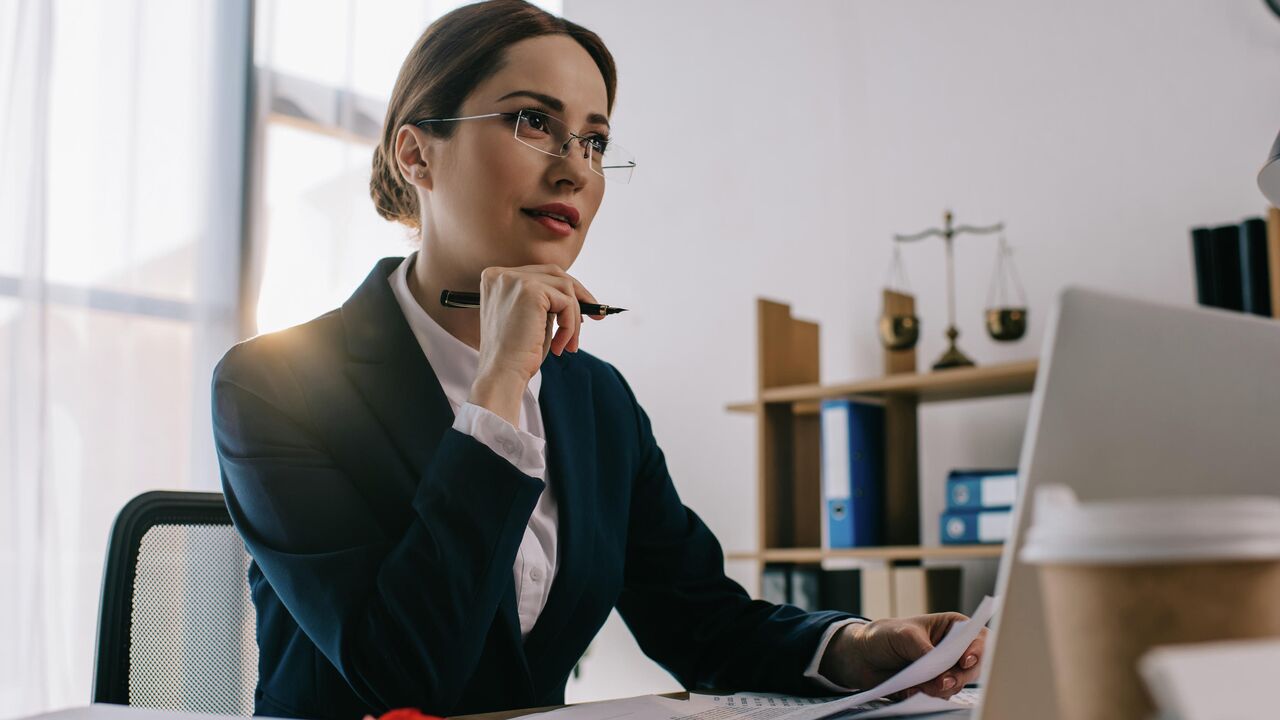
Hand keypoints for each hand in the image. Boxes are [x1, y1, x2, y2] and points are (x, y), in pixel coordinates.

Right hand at [468, 265, 601, 423]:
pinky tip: (561, 346)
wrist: (502, 375)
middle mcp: (501, 275)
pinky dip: (570, 326)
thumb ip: (544, 300)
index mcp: (495, 279)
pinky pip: (566, 302)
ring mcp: (514, 280)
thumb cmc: (515, 355)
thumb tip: (579, 294)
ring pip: (564, 287)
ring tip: (569, 344)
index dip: (564, 291)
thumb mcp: (528, 318)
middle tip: (596, 316)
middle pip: (554, 273)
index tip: (582, 309)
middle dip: (579, 295)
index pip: (540, 274)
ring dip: (573, 318)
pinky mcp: (529, 290)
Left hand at [817, 613, 986, 700]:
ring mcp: (944, 670)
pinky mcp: (933, 687)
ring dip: (940, 688)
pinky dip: (927, 696)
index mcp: (951, 628)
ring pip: (957, 685)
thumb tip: (939, 673)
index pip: (978, 637)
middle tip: (941, 681)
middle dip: (958, 677)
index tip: (965, 661)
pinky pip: (939, 697)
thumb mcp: (903, 635)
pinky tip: (911, 689)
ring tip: (918, 685)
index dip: (978, 650)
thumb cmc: (885, 635)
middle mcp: (952, 650)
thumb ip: (924, 651)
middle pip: (973, 667)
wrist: (862, 656)